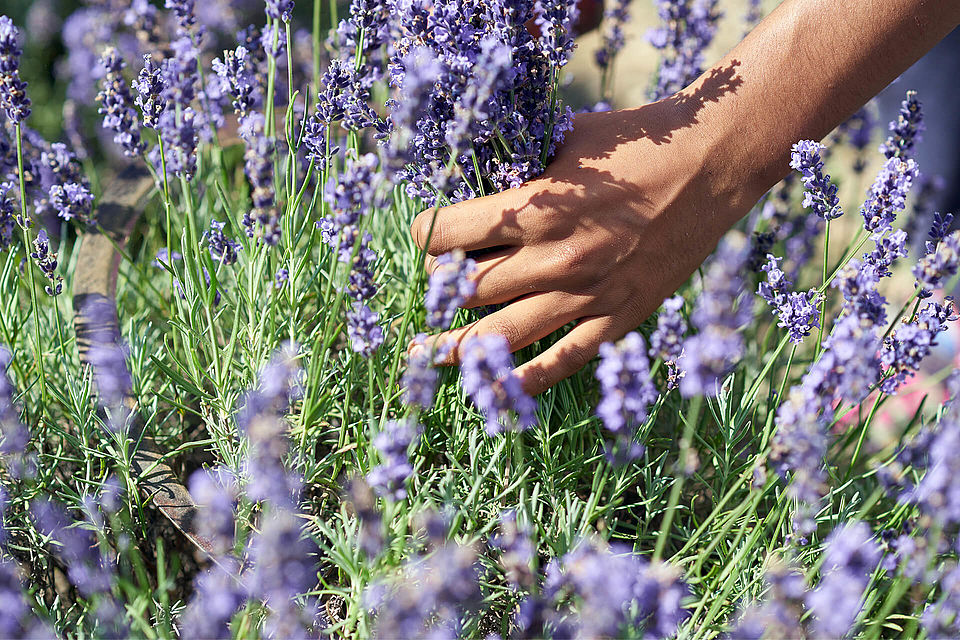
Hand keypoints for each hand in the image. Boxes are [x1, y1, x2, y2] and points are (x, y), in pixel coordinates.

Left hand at [411, 83, 762, 394]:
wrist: (712, 162)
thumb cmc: (636, 142)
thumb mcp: (566, 141)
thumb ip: (519, 168)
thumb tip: (475, 185)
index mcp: (536, 209)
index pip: (449, 235)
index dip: (424, 236)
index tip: (421, 238)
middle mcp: (555, 259)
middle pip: (468, 290)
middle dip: (437, 292)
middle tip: (427, 293)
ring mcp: (588, 295)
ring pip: (502, 337)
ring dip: (456, 350)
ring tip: (426, 355)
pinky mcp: (618, 318)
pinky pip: (563, 362)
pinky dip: (526, 379)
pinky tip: (498, 388)